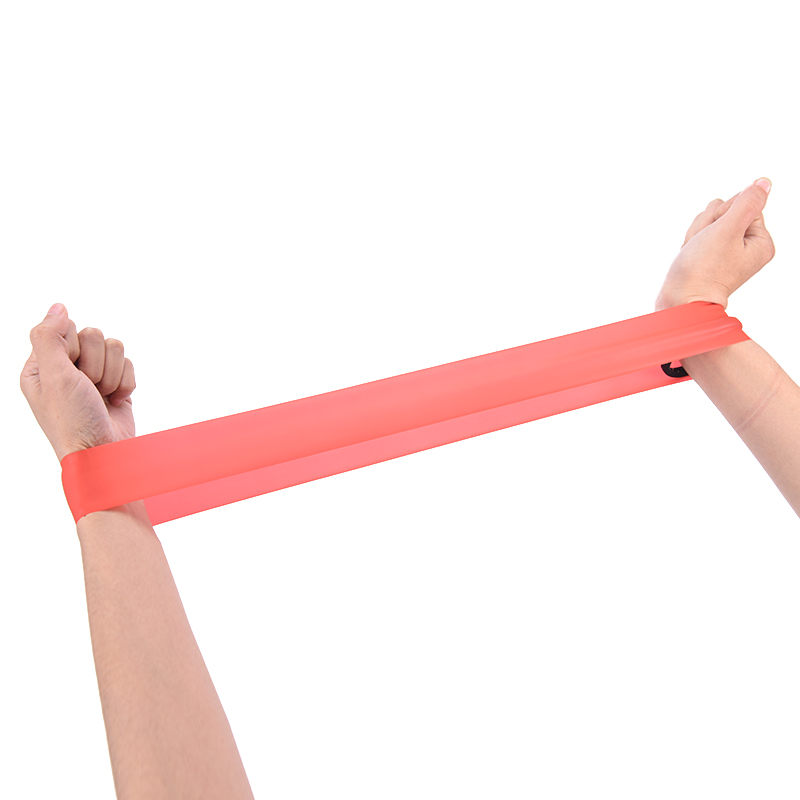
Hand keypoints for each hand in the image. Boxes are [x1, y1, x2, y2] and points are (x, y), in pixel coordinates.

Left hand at [20, 304, 136, 463]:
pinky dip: (126, 383)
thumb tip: (58, 307)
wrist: (103, 453)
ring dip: (112, 374)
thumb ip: (49, 337)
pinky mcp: (115, 384)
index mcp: (42, 364)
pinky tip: (115, 401)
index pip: (66, 328)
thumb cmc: (73, 421)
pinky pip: (129, 364)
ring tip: (102, 396)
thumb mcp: (53, 376)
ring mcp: (92, 376)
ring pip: (114, 347)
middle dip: (96, 364)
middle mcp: (66, 368)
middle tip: (88, 388)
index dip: (75, 348)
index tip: (71, 374)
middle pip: (94, 335)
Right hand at [655, 178, 775, 311]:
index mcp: (760, 243)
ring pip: (710, 222)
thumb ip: (747, 203)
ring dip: (697, 233)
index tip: (714, 236)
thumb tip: (763, 182)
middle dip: (708, 224)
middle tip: (702, 246)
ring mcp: (728, 253)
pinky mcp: (711, 256)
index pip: (744, 205)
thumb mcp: (727, 230)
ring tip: (694, 253)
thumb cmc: (702, 270)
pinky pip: (701, 235)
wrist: (679, 301)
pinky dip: (692, 242)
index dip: (723, 214)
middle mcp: (748, 247)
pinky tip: (690, 256)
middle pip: (726, 212)